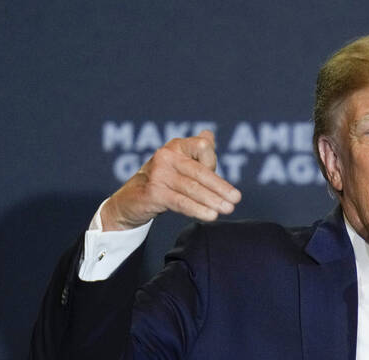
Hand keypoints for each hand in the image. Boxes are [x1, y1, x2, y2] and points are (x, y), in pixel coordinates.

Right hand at [101, 130, 240, 230]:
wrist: (132, 200)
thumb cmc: (164, 181)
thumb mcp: (182, 166)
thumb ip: (199, 154)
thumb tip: (209, 135)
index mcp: (177, 146)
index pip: (203, 148)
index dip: (213, 162)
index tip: (220, 180)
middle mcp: (166, 156)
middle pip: (200, 171)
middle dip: (220, 187)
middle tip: (236, 199)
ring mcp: (158, 174)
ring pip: (192, 188)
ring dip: (212, 200)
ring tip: (227, 209)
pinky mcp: (153, 193)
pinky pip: (180, 202)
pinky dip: (197, 209)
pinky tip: (211, 216)